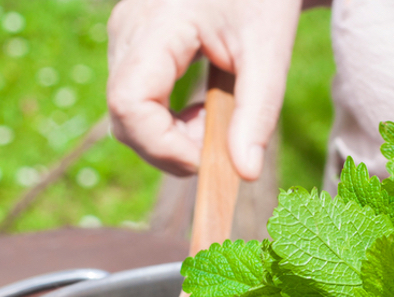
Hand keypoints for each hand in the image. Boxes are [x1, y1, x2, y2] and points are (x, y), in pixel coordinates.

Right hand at [106, 0, 301, 178]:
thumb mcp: (269, 52)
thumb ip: (257, 113)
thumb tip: (246, 173)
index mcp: (157, 25)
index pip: (129, 103)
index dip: (163, 145)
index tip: (208, 158)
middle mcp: (127, 31)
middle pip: (124, 117)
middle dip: (170, 147)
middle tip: (221, 142)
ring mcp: (124, 37)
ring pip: (127, 115)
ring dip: (170, 136)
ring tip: (216, 118)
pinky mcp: (132, 45)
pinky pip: (136, 100)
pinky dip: (167, 121)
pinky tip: (202, 109)